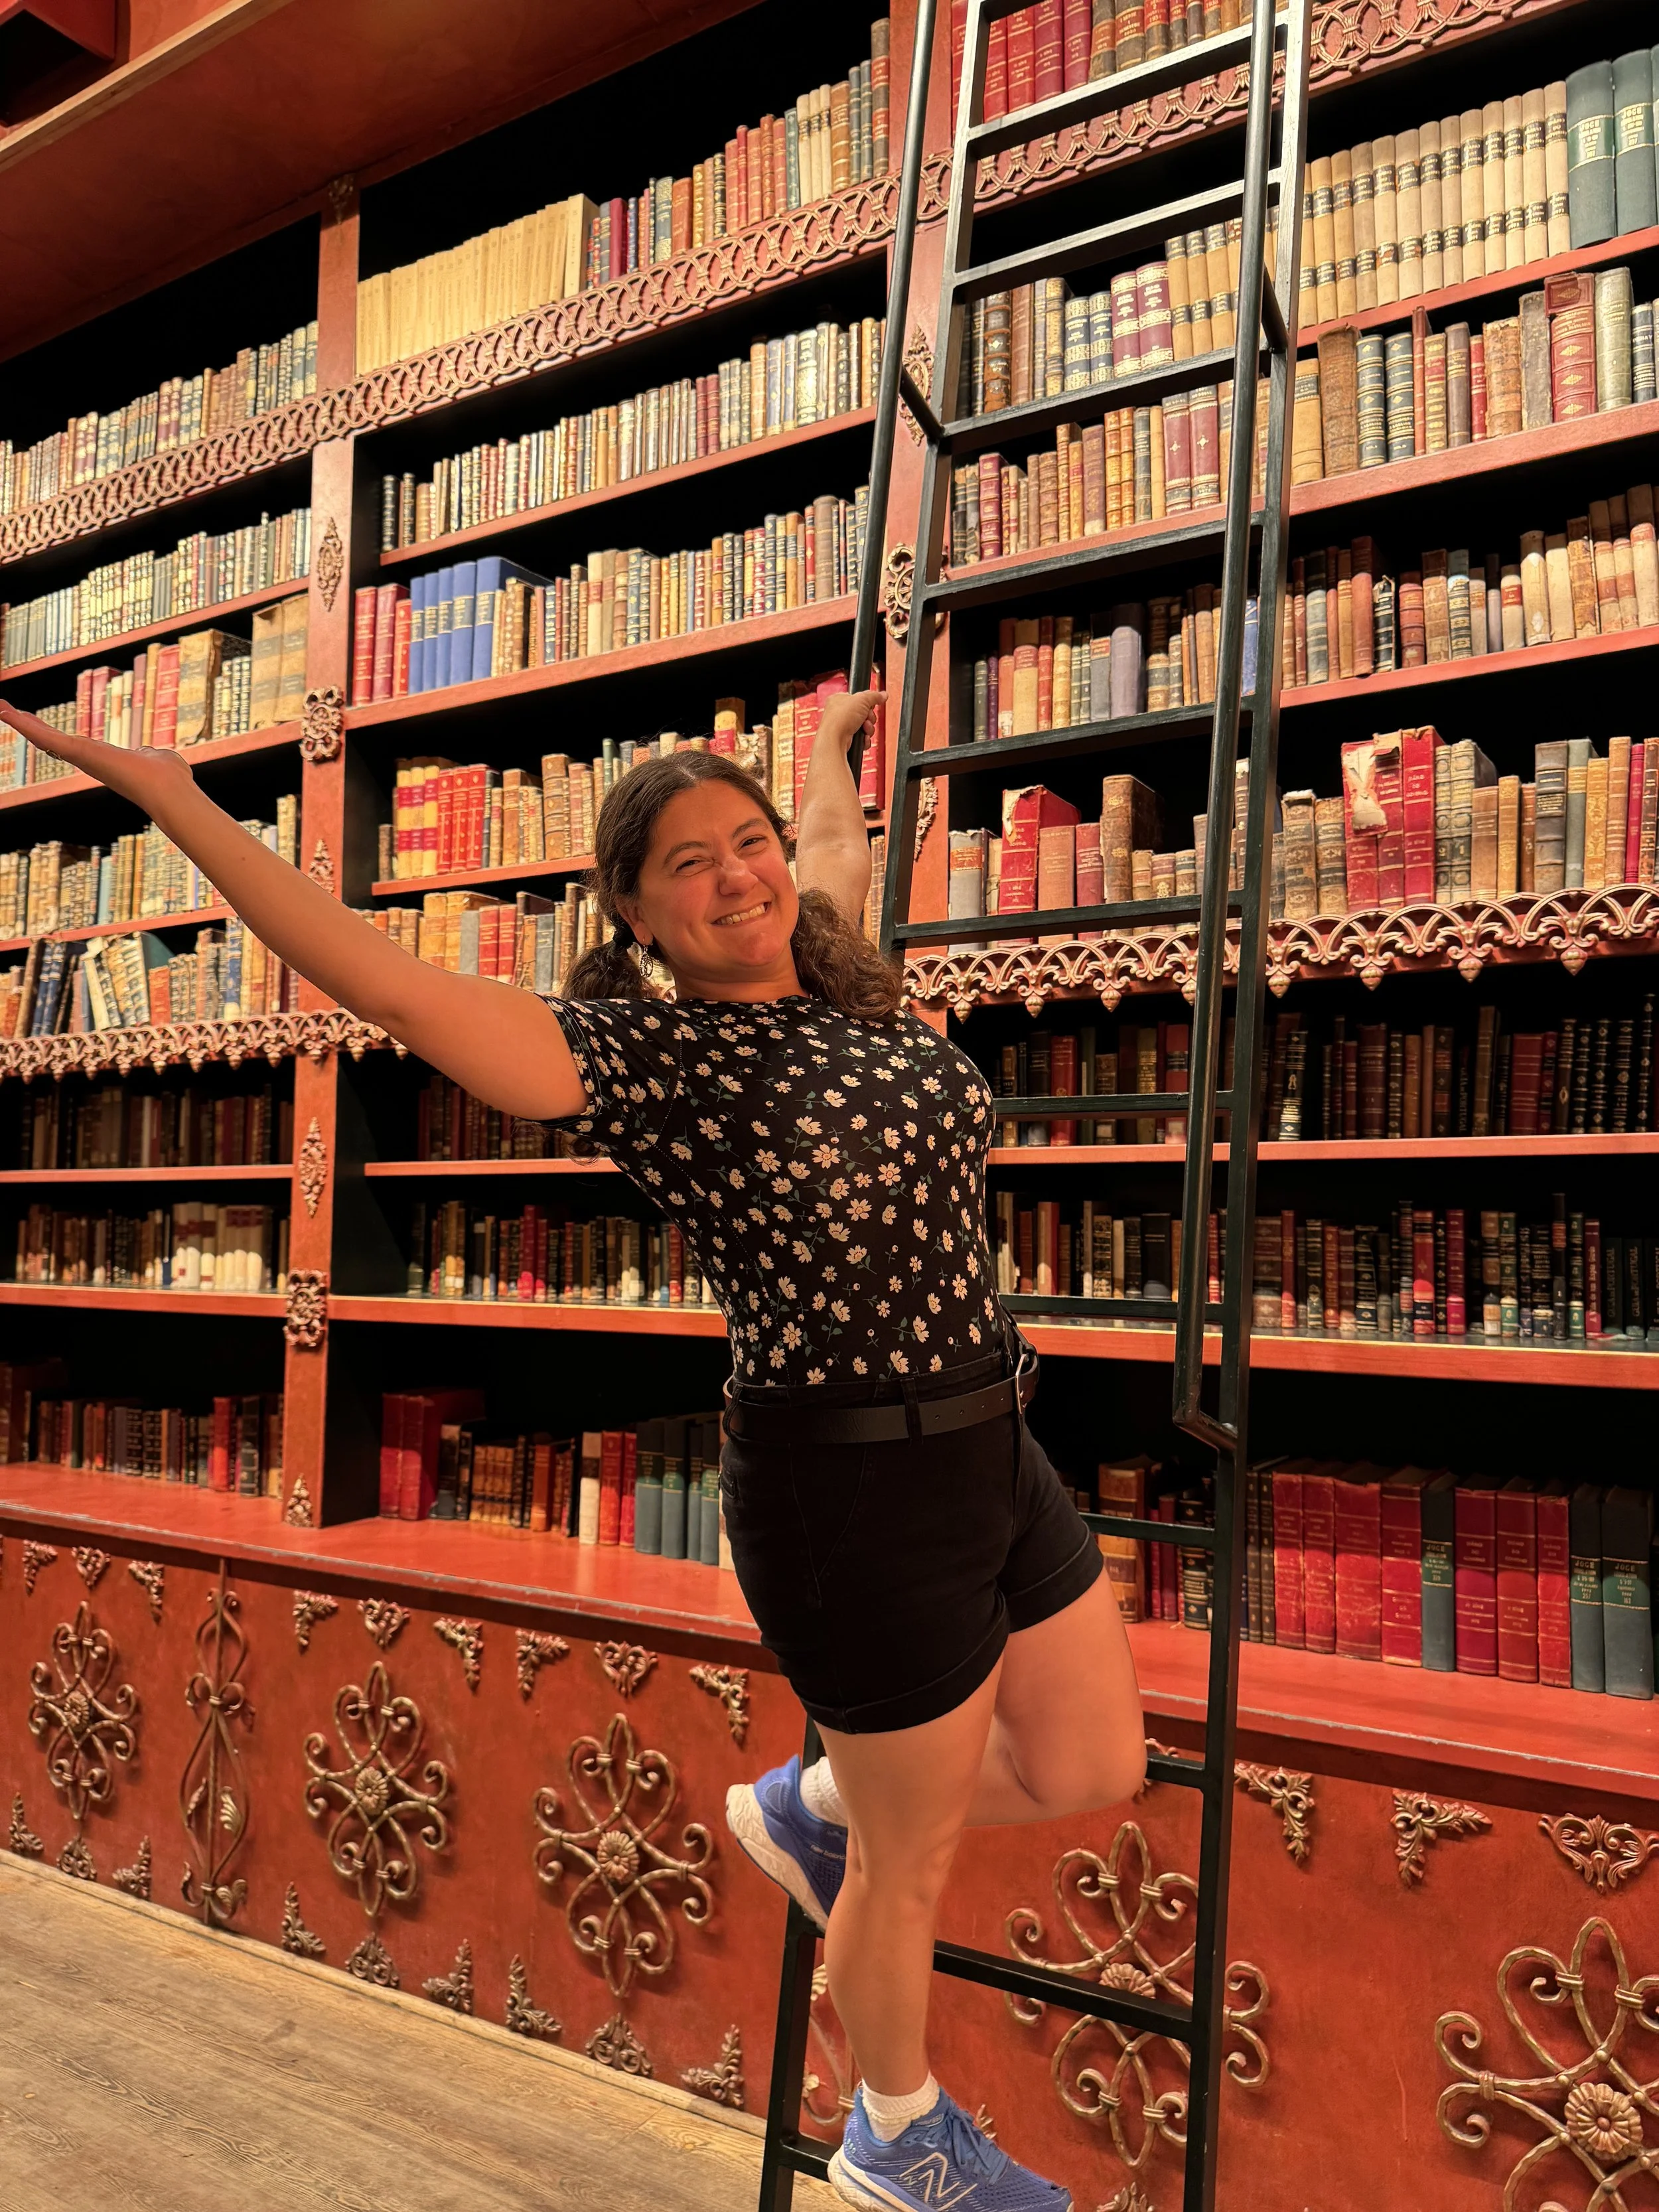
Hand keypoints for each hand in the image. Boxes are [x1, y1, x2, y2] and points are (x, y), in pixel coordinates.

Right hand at [0, 697, 195, 813]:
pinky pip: (45, 736)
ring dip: (19, 721)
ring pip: (43, 736)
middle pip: (51, 739)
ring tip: (0, 706)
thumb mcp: (156, 758)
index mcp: (102, 759)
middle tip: (5, 710)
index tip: (38, 725)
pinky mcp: (76, 752)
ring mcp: (80, 757)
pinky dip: (23, 723)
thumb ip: (151, 755)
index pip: (71, 744)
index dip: (53, 734)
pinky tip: (3, 709)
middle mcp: (87, 759)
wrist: (167, 788)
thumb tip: (153, 755)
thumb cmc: (169, 777)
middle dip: (29, 725)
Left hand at [816, 688, 885, 755]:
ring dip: (868, 728)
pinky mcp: (847, 740)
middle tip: (866, 717)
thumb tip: (883, 694)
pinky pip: (862, 738)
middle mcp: (839, 713)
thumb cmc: (841, 718)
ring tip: (864, 727)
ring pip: (864, 727)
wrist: (835, 739)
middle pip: (863, 713)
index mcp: (839, 699)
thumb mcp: (862, 699)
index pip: (857, 698)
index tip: (869, 704)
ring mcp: (843, 727)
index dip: (866, 702)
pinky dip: (864, 739)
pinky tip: (862, 737)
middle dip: (869, 717)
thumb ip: (874, 696)